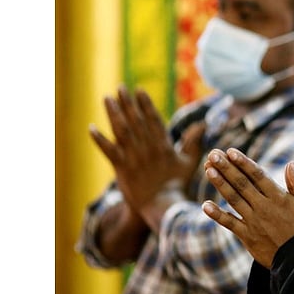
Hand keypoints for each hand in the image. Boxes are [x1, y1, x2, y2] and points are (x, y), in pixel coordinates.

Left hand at [89, 85, 204, 214]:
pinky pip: (108, 151)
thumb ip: (193, 142)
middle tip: (120, 88)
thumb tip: (202, 125)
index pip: (153, 119)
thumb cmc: (177, 185)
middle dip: (127, 103)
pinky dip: (99, 139)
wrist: (162, 205)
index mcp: (164, 145)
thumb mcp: (189, 162)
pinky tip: (91, 128)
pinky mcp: (122, 169)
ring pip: (121, 130)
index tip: (139, 90)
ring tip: (107, 98)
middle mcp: (148, 148)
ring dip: (113, 113)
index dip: (145, 104)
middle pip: (136, 120)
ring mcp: (134, 158)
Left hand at [201, 148, 293, 266]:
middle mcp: (263, 207)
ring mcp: (253, 222)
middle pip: (241, 183)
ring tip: (208, 169)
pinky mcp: (247, 236)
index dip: (243, 162)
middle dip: (226, 167)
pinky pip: (230, 224)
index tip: (231, 151)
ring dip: (220, 183)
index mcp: (278, 198)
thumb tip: (291, 163)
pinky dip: (217, 215)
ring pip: (233, 199)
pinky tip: (205, 205)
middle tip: (213, 154)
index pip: (257, 175)